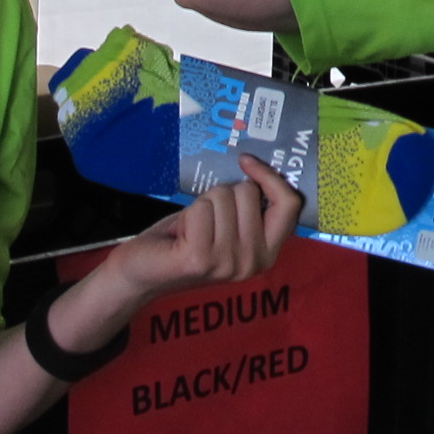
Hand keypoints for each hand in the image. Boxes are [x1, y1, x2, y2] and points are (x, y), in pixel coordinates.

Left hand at [107, 155, 304, 304]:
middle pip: (249, 193)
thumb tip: (256, 167)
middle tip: (206, 220)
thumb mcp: (229, 226)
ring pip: (223, 196)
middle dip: (222, 194)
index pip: (290, 205)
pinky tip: (180, 235)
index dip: (271, 177)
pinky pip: (202, 208)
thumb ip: (250, 207)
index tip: (246, 161)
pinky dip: (187, 213)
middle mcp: (253, 261)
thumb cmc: (187, 241)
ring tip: (192, 229)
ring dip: (202, 204)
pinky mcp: (200, 258)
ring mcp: (228, 262)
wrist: (143, 272)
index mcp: (266, 253)